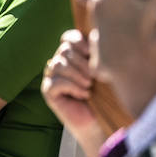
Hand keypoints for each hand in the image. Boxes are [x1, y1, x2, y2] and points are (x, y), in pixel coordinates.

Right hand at [41, 29, 109, 156]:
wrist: (100, 118)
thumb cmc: (107, 93)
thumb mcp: (107, 69)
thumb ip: (100, 53)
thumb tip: (98, 37)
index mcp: (74, 54)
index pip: (68, 37)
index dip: (78, 41)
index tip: (91, 53)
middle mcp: (60, 62)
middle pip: (64, 50)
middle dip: (82, 62)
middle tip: (94, 76)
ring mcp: (52, 76)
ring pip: (58, 64)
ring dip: (77, 74)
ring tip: (89, 84)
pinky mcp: (48, 91)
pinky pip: (55, 82)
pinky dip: (72, 86)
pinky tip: (84, 94)